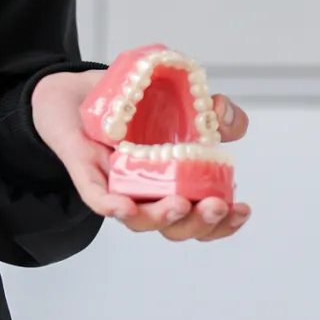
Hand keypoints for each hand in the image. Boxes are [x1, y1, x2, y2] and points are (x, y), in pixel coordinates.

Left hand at [30, 70, 251, 241]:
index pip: (202, 217)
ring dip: (161, 218)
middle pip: (175, 227)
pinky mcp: (86, 174)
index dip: (224, 222)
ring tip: (179, 206)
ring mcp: (117, 188)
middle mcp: (147, 194)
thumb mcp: (177, 101)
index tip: (242, 209)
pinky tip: (124, 208)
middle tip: (213, 206)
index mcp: (173, 184)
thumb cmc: (130, 106)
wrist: (77, 92)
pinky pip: (97, 198)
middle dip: (199, 224)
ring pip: (139, 220)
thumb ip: (207, 111)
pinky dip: (112, 206)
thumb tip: (223, 111)